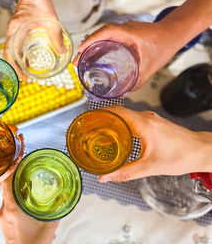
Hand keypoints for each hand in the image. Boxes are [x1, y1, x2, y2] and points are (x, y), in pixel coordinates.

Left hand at [0, 173, 58, 243]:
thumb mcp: (49, 224)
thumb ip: (57, 209)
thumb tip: (64, 195)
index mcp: (12, 209)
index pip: (6, 182)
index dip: (11, 169)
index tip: (18, 160)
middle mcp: (3, 211)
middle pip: (6, 187)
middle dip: (15, 176)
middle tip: (26, 168)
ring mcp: (1, 216)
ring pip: (6, 195)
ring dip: (15, 187)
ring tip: (27, 180)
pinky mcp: (3, 221)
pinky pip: (7, 203)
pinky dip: (14, 196)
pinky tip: (25, 196)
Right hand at [4, 0, 58, 78]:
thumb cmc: (39, 1)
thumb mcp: (51, 20)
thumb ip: (56, 37)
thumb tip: (62, 52)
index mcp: (15, 30)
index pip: (10, 53)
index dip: (14, 66)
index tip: (21, 76)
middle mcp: (12, 31)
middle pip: (9, 54)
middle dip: (15, 67)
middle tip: (24, 78)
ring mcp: (13, 30)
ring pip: (11, 50)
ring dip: (17, 61)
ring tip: (26, 71)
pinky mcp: (17, 29)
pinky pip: (15, 44)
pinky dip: (19, 53)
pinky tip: (28, 58)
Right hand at [72, 21, 183, 90]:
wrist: (173, 35)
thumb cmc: (163, 47)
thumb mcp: (150, 67)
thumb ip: (137, 81)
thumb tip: (122, 93)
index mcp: (131, 33)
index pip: (107, 32)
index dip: (92, 40)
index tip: (80, 50)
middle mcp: (125, 29)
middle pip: (100, 34)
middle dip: (85, 47)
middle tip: (75, 62)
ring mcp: (123, 30)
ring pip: (102, 35)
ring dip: (89, 46)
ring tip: (80, 60)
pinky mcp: (123, 33)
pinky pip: (107, 37)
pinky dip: (97, 45)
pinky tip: (92, 55)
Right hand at [97, 105, 211, 182]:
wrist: (200, 151)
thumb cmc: (180, 156)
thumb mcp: (149, 167)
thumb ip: (125, 172)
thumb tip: (105, 177)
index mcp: (143, 124)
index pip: (116, 111)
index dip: (99, 113)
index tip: (88, 119)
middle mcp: (146, 117)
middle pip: (118, 112)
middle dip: (102, 119)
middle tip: (89, 128)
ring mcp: (150, 118)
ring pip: (125, 115)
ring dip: (112, 122)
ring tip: (99, 132)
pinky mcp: (153, 122)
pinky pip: (132, 119)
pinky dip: (122, 125)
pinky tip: (117, 136)